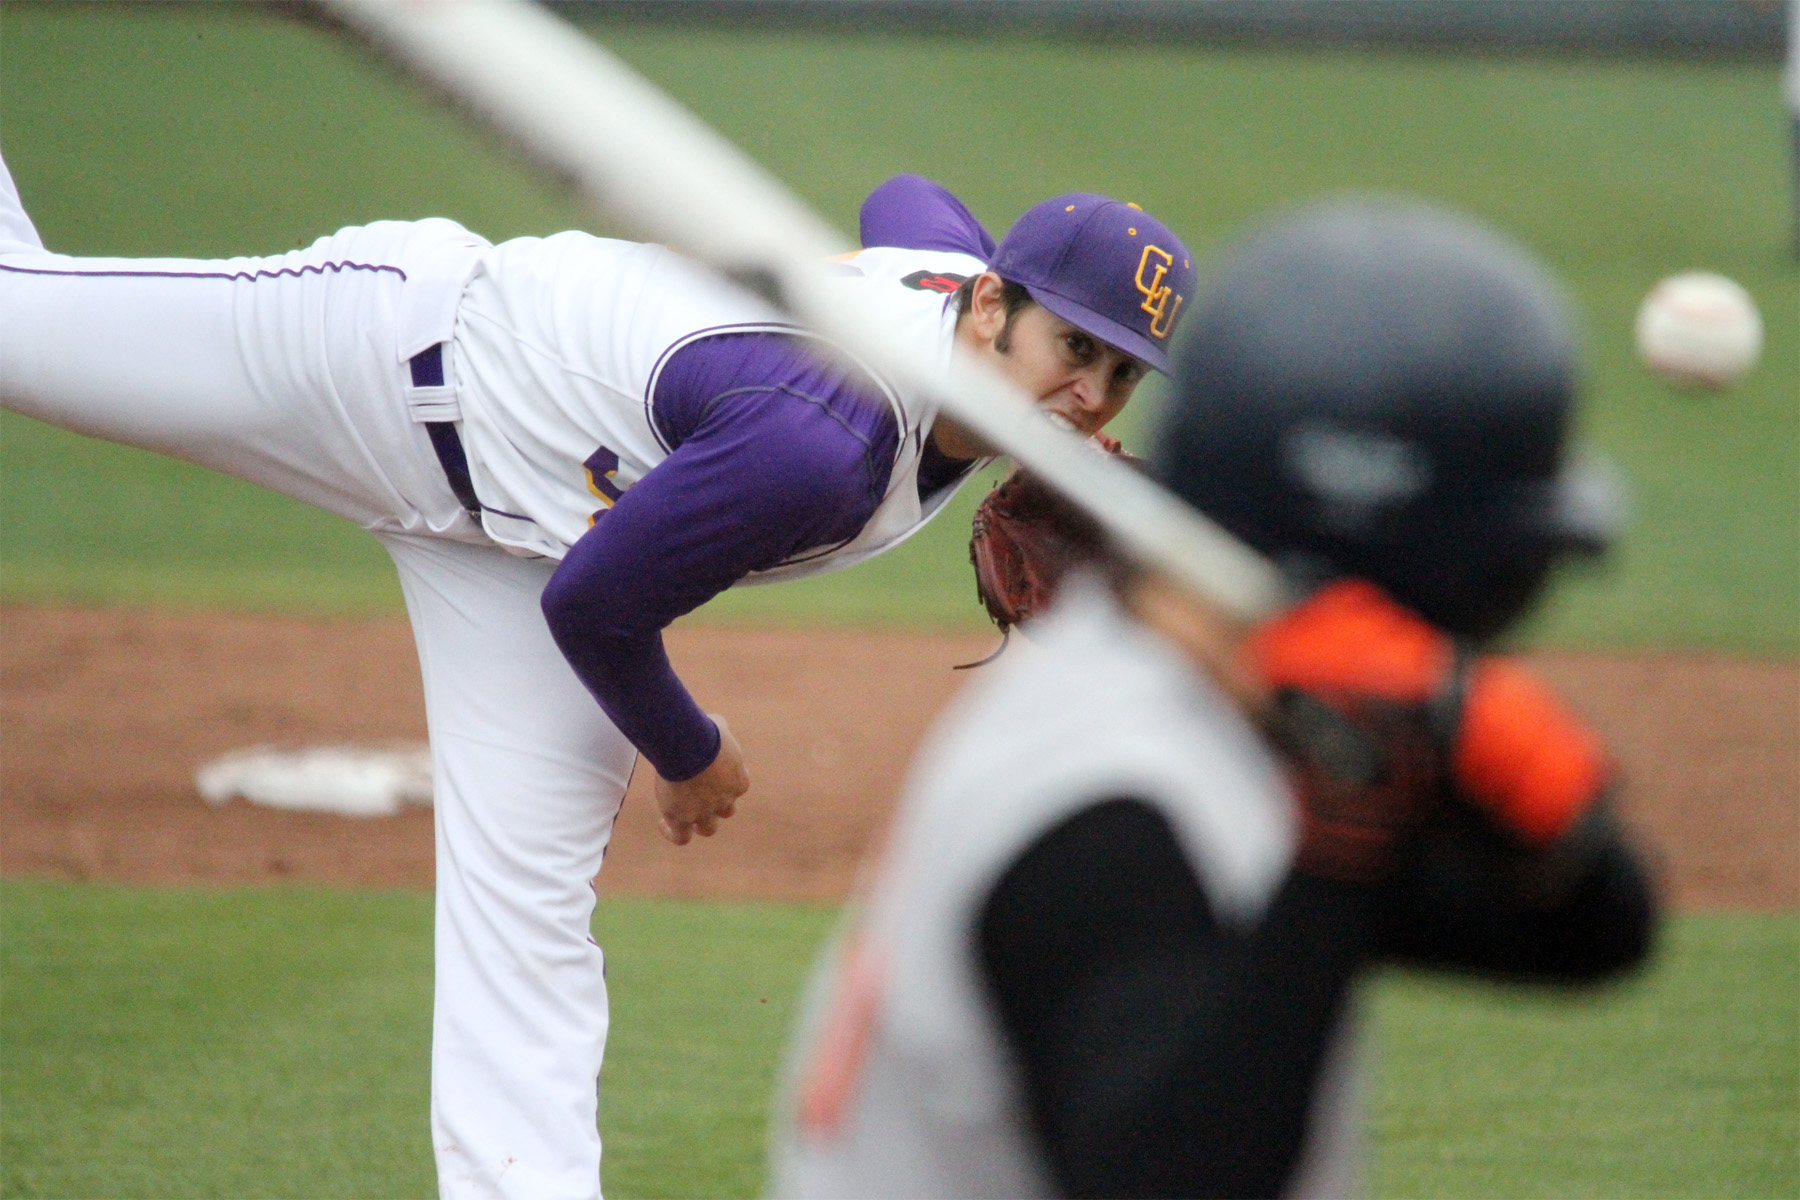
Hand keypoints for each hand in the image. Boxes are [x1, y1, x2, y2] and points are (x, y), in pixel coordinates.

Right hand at [655, 714, 748, 845]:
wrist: (688, 747)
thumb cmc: (704, 732)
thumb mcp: (718, 726)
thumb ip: (718, 729)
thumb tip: (711, 722)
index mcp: (738, 780)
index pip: (736, 788)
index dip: (725, 784)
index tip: (712, 777)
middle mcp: (725, 800)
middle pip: (725, 811)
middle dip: (714, 806)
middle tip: (698, 797)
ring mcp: (704, 813)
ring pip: (707, 828)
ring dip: (697, 823)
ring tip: (681, 813)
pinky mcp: (682, 819)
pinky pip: (681, 837)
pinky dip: (673, 833)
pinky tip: (663, 822)